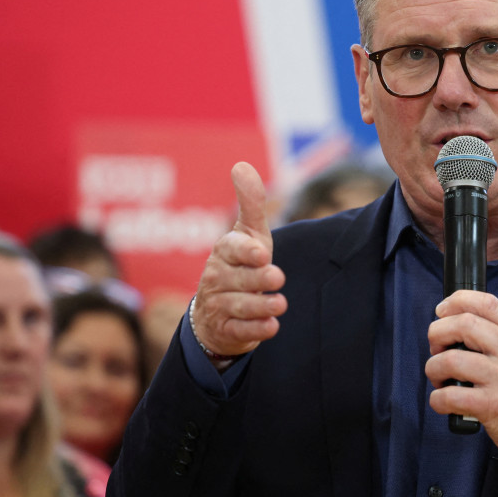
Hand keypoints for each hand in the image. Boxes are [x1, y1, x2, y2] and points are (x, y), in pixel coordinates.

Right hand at [192, 163, 286, 360]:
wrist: (218, 311)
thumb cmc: (240, 264)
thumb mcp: (249, 233)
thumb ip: (250, 203)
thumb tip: (241, 165)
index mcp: (224, 251)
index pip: (231, 248)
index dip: (246, 251)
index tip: (262, 252)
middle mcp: (217, 278)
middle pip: (238, 279)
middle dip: (257, 279)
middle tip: (277, 278)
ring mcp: (219, 305)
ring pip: (239, 306)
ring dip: (261, 305)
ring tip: (280, 304)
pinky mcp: (226, 330)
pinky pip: (240, 332)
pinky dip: (256, 330)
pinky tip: (272, 326)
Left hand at [425, 290, 497, 467]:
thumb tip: (461, 328)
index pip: (486, 303)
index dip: (456, 301)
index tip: (442, 312)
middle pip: (464, 324)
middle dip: (437, 334)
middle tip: (436, 349)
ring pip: (451, 359)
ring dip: (434, 368)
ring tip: (440, 379)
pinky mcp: (493, 407)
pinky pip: (451, 396)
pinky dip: (437, 399)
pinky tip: (443, 402)